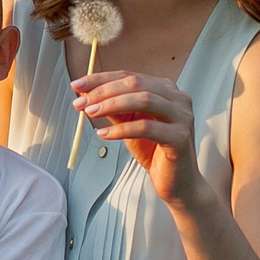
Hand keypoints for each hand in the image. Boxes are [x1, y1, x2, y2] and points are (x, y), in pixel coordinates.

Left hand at [72, 71, 201, 204]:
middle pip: (136, 84)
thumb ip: (114, 109)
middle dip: (103, 91)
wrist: (177, 183)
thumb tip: (86, 95)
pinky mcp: (180, 137)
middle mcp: (178, 98)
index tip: (77, 85)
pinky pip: (146, 127)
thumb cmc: (154, 151)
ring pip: (144, 100)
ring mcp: (182, 117)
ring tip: (90, 113)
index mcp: (166, 90)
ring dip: (111, 105)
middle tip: (81, 102)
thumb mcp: (130, 124)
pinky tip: (104, 135)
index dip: (101, 79)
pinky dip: (122, 129)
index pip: (130, 76)